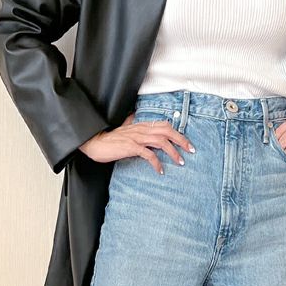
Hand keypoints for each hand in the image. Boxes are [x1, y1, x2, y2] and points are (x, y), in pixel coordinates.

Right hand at [79, 112, 194, 173]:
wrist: (95, 143)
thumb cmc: (110, 139)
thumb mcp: (123, 129)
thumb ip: (131, 122)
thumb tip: (133, 115)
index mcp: (141, 125)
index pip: (165, 125)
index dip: (178, 133)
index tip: (187, 144)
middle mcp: (141, 129)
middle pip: (167, 131)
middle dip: (181, 140)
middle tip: (190, 150)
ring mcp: (136, 138)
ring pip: (161, 141)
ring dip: (173, 152)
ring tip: (180, 162)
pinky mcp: (131, 147)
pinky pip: (149, 154)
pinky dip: (157, 163)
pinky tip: (160, 170)